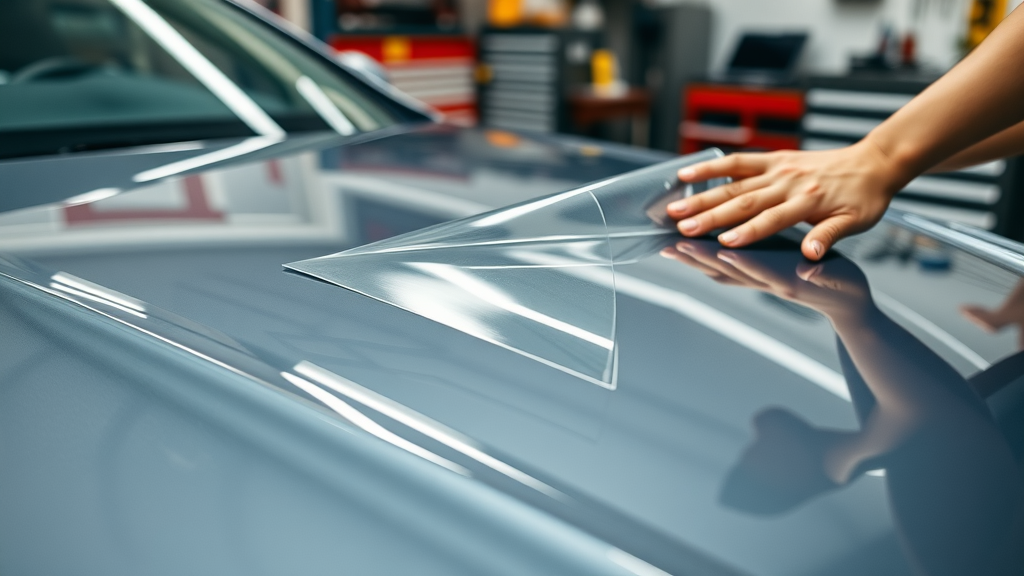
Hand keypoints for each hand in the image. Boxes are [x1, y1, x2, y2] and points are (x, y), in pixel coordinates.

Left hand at [660, 240, 872, 316]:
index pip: (757, 267)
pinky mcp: (758, 281)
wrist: (845, 308)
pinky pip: (726, 273)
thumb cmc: (845, 288)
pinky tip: (691, 255)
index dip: (736, 258)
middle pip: (728, 270)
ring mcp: (760, 284)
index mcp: (787, 279)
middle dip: (700, 257)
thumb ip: (824, 271)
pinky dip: (706, 263)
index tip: (716, 247)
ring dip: (695, 261)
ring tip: (670, 248)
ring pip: (721, 272)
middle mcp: (767, 283)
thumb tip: (810, 267)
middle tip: (673, 245)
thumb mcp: (841, 277)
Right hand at [667, 142, 906, 260]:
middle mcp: (789, 182)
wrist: (874, 162)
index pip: (772, 219)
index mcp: (809, 201)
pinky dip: (711, 167)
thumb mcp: (856, 222)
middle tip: (682, 228)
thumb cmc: (865, 197)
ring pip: (733, 183)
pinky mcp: (773, 158)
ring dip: (702, 195)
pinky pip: (737, 161)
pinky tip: (686, 174)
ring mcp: (778, 168)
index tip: (722, 242)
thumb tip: (810, 254)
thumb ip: (828, 236)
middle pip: (744, 201)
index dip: (747, 232)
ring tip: (674, 207)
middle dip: (710, 216)